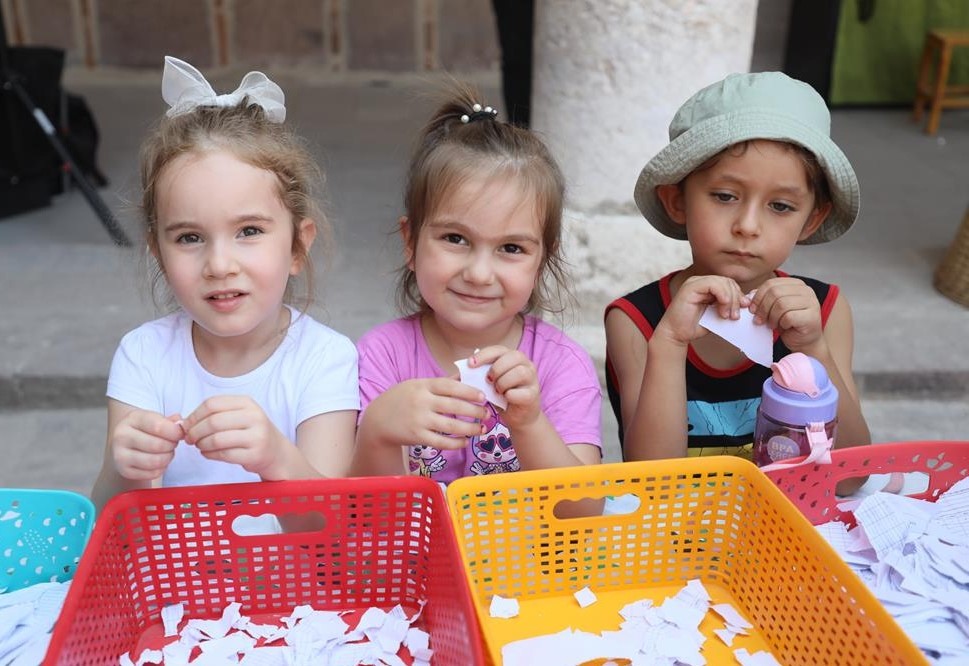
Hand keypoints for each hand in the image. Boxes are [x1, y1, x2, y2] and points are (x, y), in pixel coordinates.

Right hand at [111, 410, 181, 480]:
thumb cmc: (145, 429)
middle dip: (172, 446)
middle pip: (158, 445)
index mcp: (132, 419)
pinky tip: (160, 462)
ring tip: (168, 452)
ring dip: (168, 458)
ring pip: (155, 461)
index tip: (180, 434)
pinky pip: (152, 473)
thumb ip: (171, 421)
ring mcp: (120, 455)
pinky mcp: (124, 470)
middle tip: (173, 444)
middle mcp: (122, 436)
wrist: (125, 442)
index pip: (158, 426)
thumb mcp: (155, 419)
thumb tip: (182, 425)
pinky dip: (162, 469)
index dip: (175, 432)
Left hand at [182, 395, 289, 477]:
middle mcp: (254, 416)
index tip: (187, 425)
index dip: (194, 415)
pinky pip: (224, 454)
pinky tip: (207, 453)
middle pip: (213, 421)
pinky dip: (209, 455)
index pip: (212, 404)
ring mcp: (256, 436)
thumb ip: (215, 414)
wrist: (276, 452)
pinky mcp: (255, 454)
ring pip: (217, 439)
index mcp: (247, 403)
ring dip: (201, 444)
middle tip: (189, 439)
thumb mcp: (239, 415)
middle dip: (195, 432)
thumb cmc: (250, 433)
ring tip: (199, 446)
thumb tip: (183, 422)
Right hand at [363, 378, 488, 450]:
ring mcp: (419, 420)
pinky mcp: (417, 437)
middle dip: (475, 411)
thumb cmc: (402, 399)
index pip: (450, 386)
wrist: (377, 419)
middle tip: (487, 414)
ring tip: (482, 428)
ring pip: (451, 426)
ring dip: (470, 428)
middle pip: (454, 406)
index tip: (483, 396)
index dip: (469, 391)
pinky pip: (441, 442)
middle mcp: (421, 402)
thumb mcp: (417, 385)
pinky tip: (465, 441)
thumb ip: (440, 383)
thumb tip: (465, 376)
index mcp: (423, 385)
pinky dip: (456, 443)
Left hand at [471, 346, 540, 427]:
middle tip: (488, 381)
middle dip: (496, 369)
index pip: (499, 349)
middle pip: (513, 357)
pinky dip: (511, 396)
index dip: (484, 355)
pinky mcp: (534, 395)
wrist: (517, 416)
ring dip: (504, 382)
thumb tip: (458, 374)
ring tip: (498, 391)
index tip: (471, 364)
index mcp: (513, 357)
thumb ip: (477, 375)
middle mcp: (526, 364)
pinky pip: (522, 393)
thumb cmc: (501, 396)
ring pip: (520, 372)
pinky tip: (506, 399)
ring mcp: (532, 379)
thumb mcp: (488, 383)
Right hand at [656, 275, 748, 345]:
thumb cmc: (695, 326)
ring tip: (727, 316)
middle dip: (736, 299)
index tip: (744, 309)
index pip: (729, 284)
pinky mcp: (690, 287)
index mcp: (707, 287)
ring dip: (730, 300)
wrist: (676, 334)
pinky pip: (713, 284)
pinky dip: (722, 295)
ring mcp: (695, 282)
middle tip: (735, 316)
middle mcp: (701, 282)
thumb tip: (746, 302)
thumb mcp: (718, 315)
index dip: (739, 295)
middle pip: (728, 282)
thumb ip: (729, 307)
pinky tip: (722, 308)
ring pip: (722, 282)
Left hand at [750, 277, 824, 352]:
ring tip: (771, 324)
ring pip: (781, 304)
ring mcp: (811, 302)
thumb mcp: (773, 308)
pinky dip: (781, 323)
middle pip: (775, 292)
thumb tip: (747, 298)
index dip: (758, 297)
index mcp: (796, 284)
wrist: (804, 341)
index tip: (752, 310)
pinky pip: (788, 317)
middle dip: (763, 308)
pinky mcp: (811, 316)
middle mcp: (806, 290)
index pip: (771, 284)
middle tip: (759, 320)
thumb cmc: (787, 324)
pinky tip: (782, 327)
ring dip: (771, 317)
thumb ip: (764, 299)